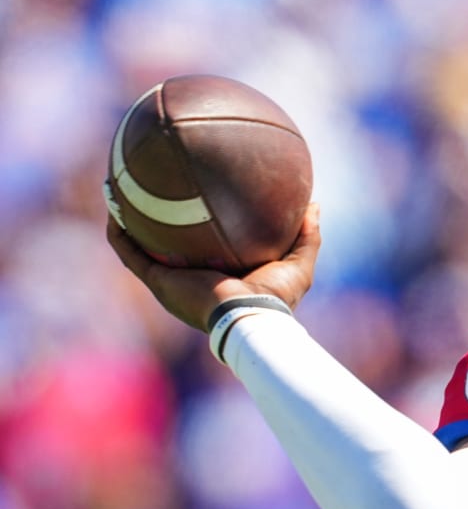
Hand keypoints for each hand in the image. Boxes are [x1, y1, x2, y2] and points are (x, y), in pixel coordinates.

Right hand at [105, 203, 320, 332]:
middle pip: (167, 246)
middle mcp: (191, 278)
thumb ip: (306, 236)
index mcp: (219, 276)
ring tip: (117, 192)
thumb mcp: (297, 263)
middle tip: (152, 190)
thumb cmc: (275, 299)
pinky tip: (112, 208)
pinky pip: (130, 254)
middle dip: (156, 222)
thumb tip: (313, 205)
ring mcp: (171, 281)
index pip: (204, 248)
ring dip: (127, 222)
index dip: (198, 227)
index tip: (196, 201)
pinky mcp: (159, 282)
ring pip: (141, 248)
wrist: (249, 318)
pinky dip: (119, 233)